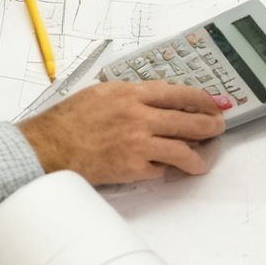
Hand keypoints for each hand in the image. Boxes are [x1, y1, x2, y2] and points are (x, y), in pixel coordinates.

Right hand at [17, 80, 227, 184]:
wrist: (48, 146)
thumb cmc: (68, 121)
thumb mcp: (100, 93)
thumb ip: (130, 95)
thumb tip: (155, 100)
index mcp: (131, 93)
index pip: (179, 93)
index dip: (202, 99)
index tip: (213, 103)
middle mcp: (138, 116)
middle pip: (188, 120)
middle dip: (210, 125)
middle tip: (217, 128)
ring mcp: (137, 142)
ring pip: (182, 149)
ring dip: (197, 156)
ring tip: (201, 160)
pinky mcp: (132, 167)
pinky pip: (162, 169)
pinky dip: (167, 170)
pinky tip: (170, 171)